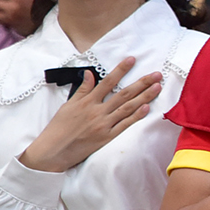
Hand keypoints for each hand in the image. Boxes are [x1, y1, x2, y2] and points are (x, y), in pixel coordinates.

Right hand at [19, 57, 163, 173]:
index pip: (107, 81)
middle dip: (142, 82)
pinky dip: (136, 116)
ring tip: (157, 86)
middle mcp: (97, 111)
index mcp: (87, 101)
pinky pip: (124, 125)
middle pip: (124, 94)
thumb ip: (82, 90)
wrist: (52, 151)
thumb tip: (89, 73)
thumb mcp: (68, 105)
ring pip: (128, 108)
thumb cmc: (58, 128)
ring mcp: (103, 124)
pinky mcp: (107, 137)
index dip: (121, 69)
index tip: (132, 59)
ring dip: (144, 96)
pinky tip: (147, 108)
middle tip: (157, 74)